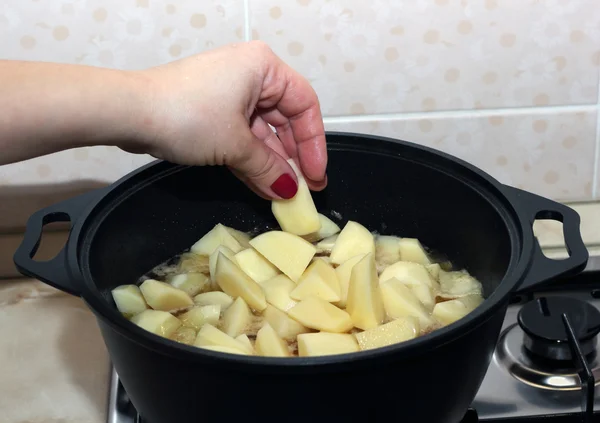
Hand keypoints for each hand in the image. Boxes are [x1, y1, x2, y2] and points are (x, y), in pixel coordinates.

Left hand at [137, 41, 327, 199]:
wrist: (128, 112)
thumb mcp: (236, 145)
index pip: (304, 105)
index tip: (316, 176)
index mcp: (264, 68)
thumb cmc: (188, 116)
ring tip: (283, 195)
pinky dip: (251, 160)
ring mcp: (229, 93)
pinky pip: (241, 137)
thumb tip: (289, 192)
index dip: (314, 144)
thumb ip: (269, 169)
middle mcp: (250, 75)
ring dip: (271, 164)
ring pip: (262, 132)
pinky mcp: (212, 111)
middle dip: (292, 157)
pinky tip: (262, 186)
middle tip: (303, 190)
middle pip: (284, 119)